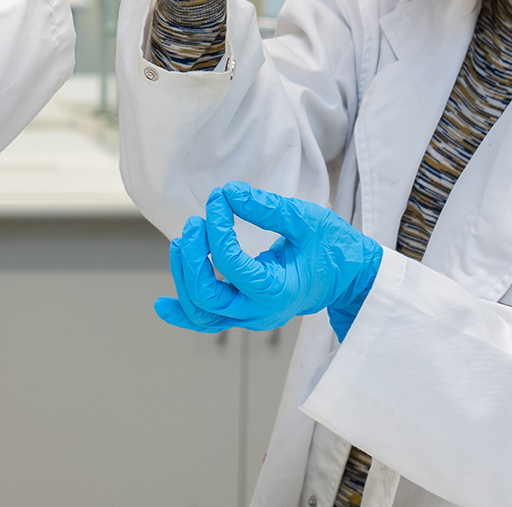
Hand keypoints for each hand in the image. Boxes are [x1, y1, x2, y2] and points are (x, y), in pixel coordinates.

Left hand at [154, 182, 381, 340]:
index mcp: (279, 291)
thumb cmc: (333, 248)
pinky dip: (183, 312)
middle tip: (194, 224)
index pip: (232, 266)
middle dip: (192, 258)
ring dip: (184, 277)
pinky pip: (208, 319)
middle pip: (207, 297)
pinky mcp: (244, 312)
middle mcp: (261, 312)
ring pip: (202, 312)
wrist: (349, 278)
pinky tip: (161, 305)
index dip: (217, 231)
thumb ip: (267, 208)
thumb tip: (227, 192)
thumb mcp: (306, 220)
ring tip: (181, 242)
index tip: (218, 201)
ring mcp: (251, 316)